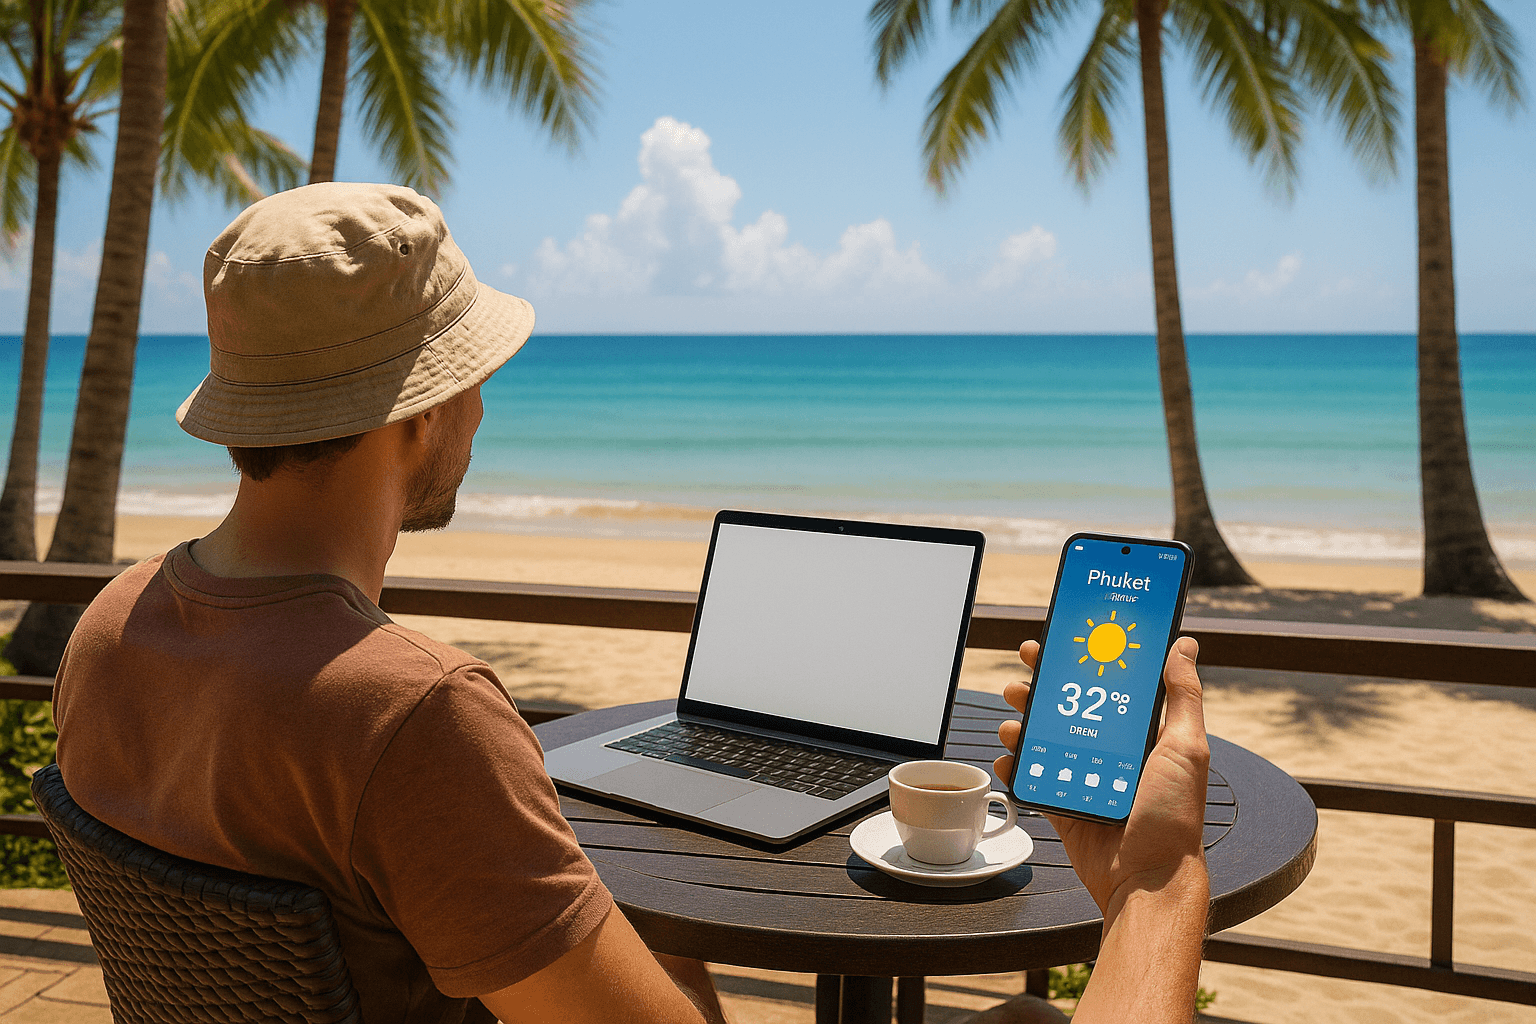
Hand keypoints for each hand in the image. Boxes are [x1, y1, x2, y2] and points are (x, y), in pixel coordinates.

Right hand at [994, 637, 1209, 915]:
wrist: (1147, 879)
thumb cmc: (1174, 817)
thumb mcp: (1187, 747)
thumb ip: (1183, 696)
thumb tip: (1184, 647)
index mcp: (1140, 736)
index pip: (1105, 689)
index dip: (1080, 665)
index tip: (1058, 646)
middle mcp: (1110, 754)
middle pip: (1067, 710)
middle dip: (1041, 690)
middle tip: (1024, 675)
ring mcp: (1083, 779)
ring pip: (1043, 741)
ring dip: (1023, 725)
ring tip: (1013, 720)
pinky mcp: (1063, 805)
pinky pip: (1032, 780)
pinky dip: (1015, 768)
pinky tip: (1008, 759)